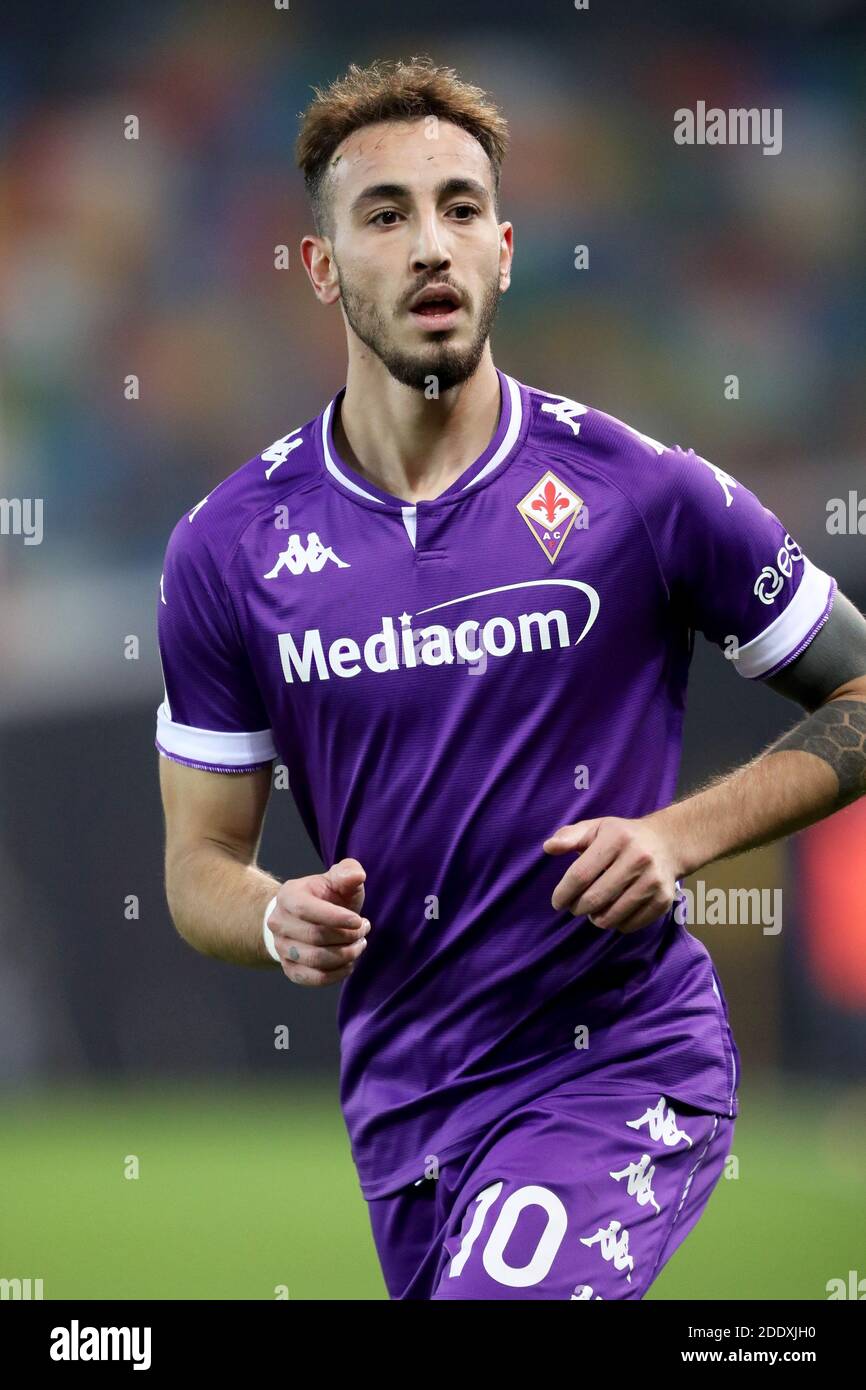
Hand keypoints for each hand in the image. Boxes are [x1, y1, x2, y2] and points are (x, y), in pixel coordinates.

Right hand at [268, 857, 369, 984]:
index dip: (335, 917)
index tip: (360, 921)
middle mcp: (278, 923)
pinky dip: (338, 974)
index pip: (306, 909)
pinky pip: (314, 978)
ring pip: (316, 959)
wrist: (308, 919)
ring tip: (360, 943)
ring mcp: (281, 948)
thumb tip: (357, 876)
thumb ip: (348, 872)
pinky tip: (350, 962)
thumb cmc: (327, 897)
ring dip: (346, 954)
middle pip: (315, 936)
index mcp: (287, 896)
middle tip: (364, 929)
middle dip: (347, 936)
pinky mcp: (290, 969)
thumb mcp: (338, 879)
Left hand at [542, 816, 678, 933]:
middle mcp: (638, 858)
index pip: (581, 874)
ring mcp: (653, 880)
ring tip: (593, 911)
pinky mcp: (663, 899)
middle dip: (578, 908)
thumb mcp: (596, 828)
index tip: (557, 902)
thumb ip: (569, 837)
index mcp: (617, 838)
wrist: (668, 843)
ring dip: (596, 919)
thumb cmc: (622, 837)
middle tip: (575, 907)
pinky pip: (631, 924)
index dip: (564, 893)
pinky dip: (616, 924)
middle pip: (595, 898)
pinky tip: (613, 913)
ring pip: (613, 915)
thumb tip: (548, 847)